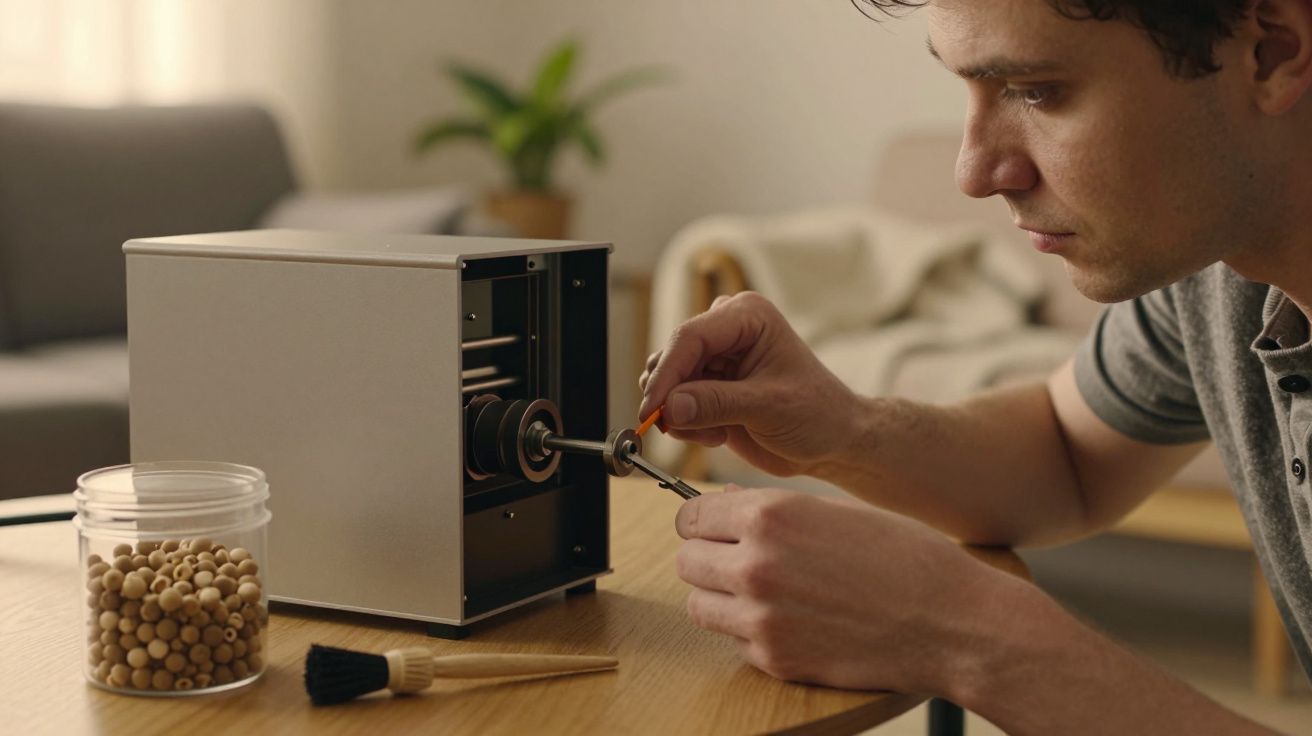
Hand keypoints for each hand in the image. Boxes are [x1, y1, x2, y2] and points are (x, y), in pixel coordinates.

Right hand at [639, 292, 859, 477]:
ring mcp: (715, 360)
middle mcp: (726, 331)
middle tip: (688, 428)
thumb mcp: (770, 407)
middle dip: (672, 397)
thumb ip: (717, 404)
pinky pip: (674, 403)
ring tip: (715, 432)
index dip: (666, 374)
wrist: (832, 441)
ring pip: (668, 382)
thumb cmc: (818, 414)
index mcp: (746, 317)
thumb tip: (671, 407)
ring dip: (681, 414)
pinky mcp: (708, 387)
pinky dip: (686, 424)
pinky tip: (717, 434)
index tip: (652, 409)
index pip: (690, 337)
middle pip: (673, 358)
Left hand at [674, 485, 1014, 694]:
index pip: (691, 515)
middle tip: (739, 561)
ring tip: (763, 593)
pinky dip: (750, 633)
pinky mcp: (773, 659)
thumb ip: (772, 509)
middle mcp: (755, 563)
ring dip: (721, 598)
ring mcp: (760, 617)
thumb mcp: (835, 510)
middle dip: (708, 559)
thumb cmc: (902, 556)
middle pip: (687, 561)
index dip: (702, 522)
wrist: (950, 622)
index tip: (715, 529)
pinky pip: (733, 642)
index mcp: (770, 515)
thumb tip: (726, 502)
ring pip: (699, 606)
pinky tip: (792, 621)